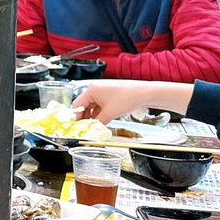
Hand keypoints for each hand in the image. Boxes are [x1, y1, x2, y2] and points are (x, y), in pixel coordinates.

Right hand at [72, 81, 193, 123]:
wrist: (144, 94)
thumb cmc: (127, 99)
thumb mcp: (109, 113)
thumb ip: (97, 122)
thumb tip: (91, 130)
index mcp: (91, 90)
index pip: (77, 105)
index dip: (76, 118)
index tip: (76, 127)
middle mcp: (94, 89)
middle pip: (83, 106)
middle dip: (84, 118)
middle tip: (85, 129)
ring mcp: (102, 92)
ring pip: (91, 107)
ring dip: (92, 116)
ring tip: (95, 126)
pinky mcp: (109, 95)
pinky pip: (99, 106)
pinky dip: (99, 113)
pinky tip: (102, 121)